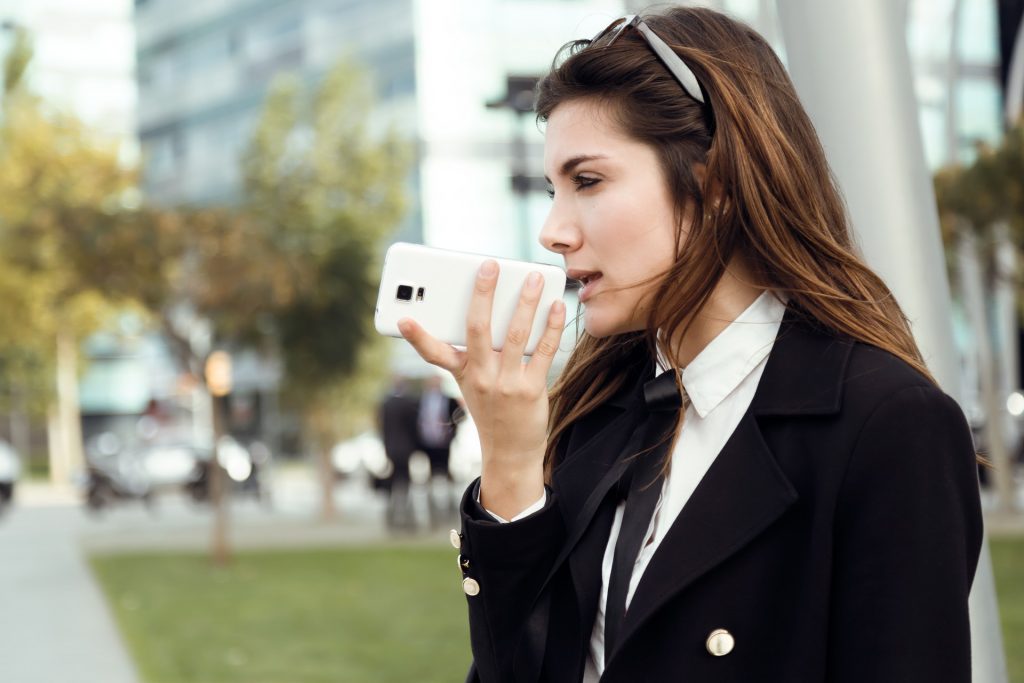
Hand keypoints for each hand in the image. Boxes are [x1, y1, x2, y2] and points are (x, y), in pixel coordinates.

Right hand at [398, 260, 565, 517]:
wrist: (510, 453)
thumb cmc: (491, 410)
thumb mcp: (473, 385)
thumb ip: (476, 352)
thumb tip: (494, 309)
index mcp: (462, 373)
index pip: (433, 353)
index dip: (416, 336)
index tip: (401, 318)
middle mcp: (480, 377)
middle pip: (477, 328)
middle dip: (483, 294)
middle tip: (490, 266)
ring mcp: (506, 384)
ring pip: (515, 334)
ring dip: (526, 302)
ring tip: (534, 278)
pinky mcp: (531, 390)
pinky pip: (542, 351)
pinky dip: (551, 326)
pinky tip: (556, 307)